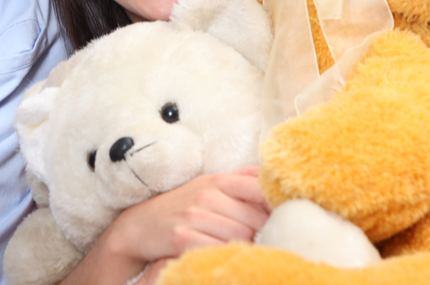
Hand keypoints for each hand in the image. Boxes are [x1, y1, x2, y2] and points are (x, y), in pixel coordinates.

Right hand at [60, 167, 269, 284]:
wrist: (140, 226)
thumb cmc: (182, 205)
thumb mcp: (208, 185)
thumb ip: (241, 179)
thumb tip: (271, 174)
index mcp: (218, 180)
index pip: (259, 187)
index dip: (278, 204)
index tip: (289, 216)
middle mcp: (207, 194)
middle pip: (255, 218)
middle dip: (266, 232)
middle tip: (273, 241)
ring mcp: (194, 215)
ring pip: (240, 235)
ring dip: (248, 247)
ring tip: (250, 252)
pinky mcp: (182, 237)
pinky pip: (217, 249)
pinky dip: (226, 255)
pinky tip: (227, 256)